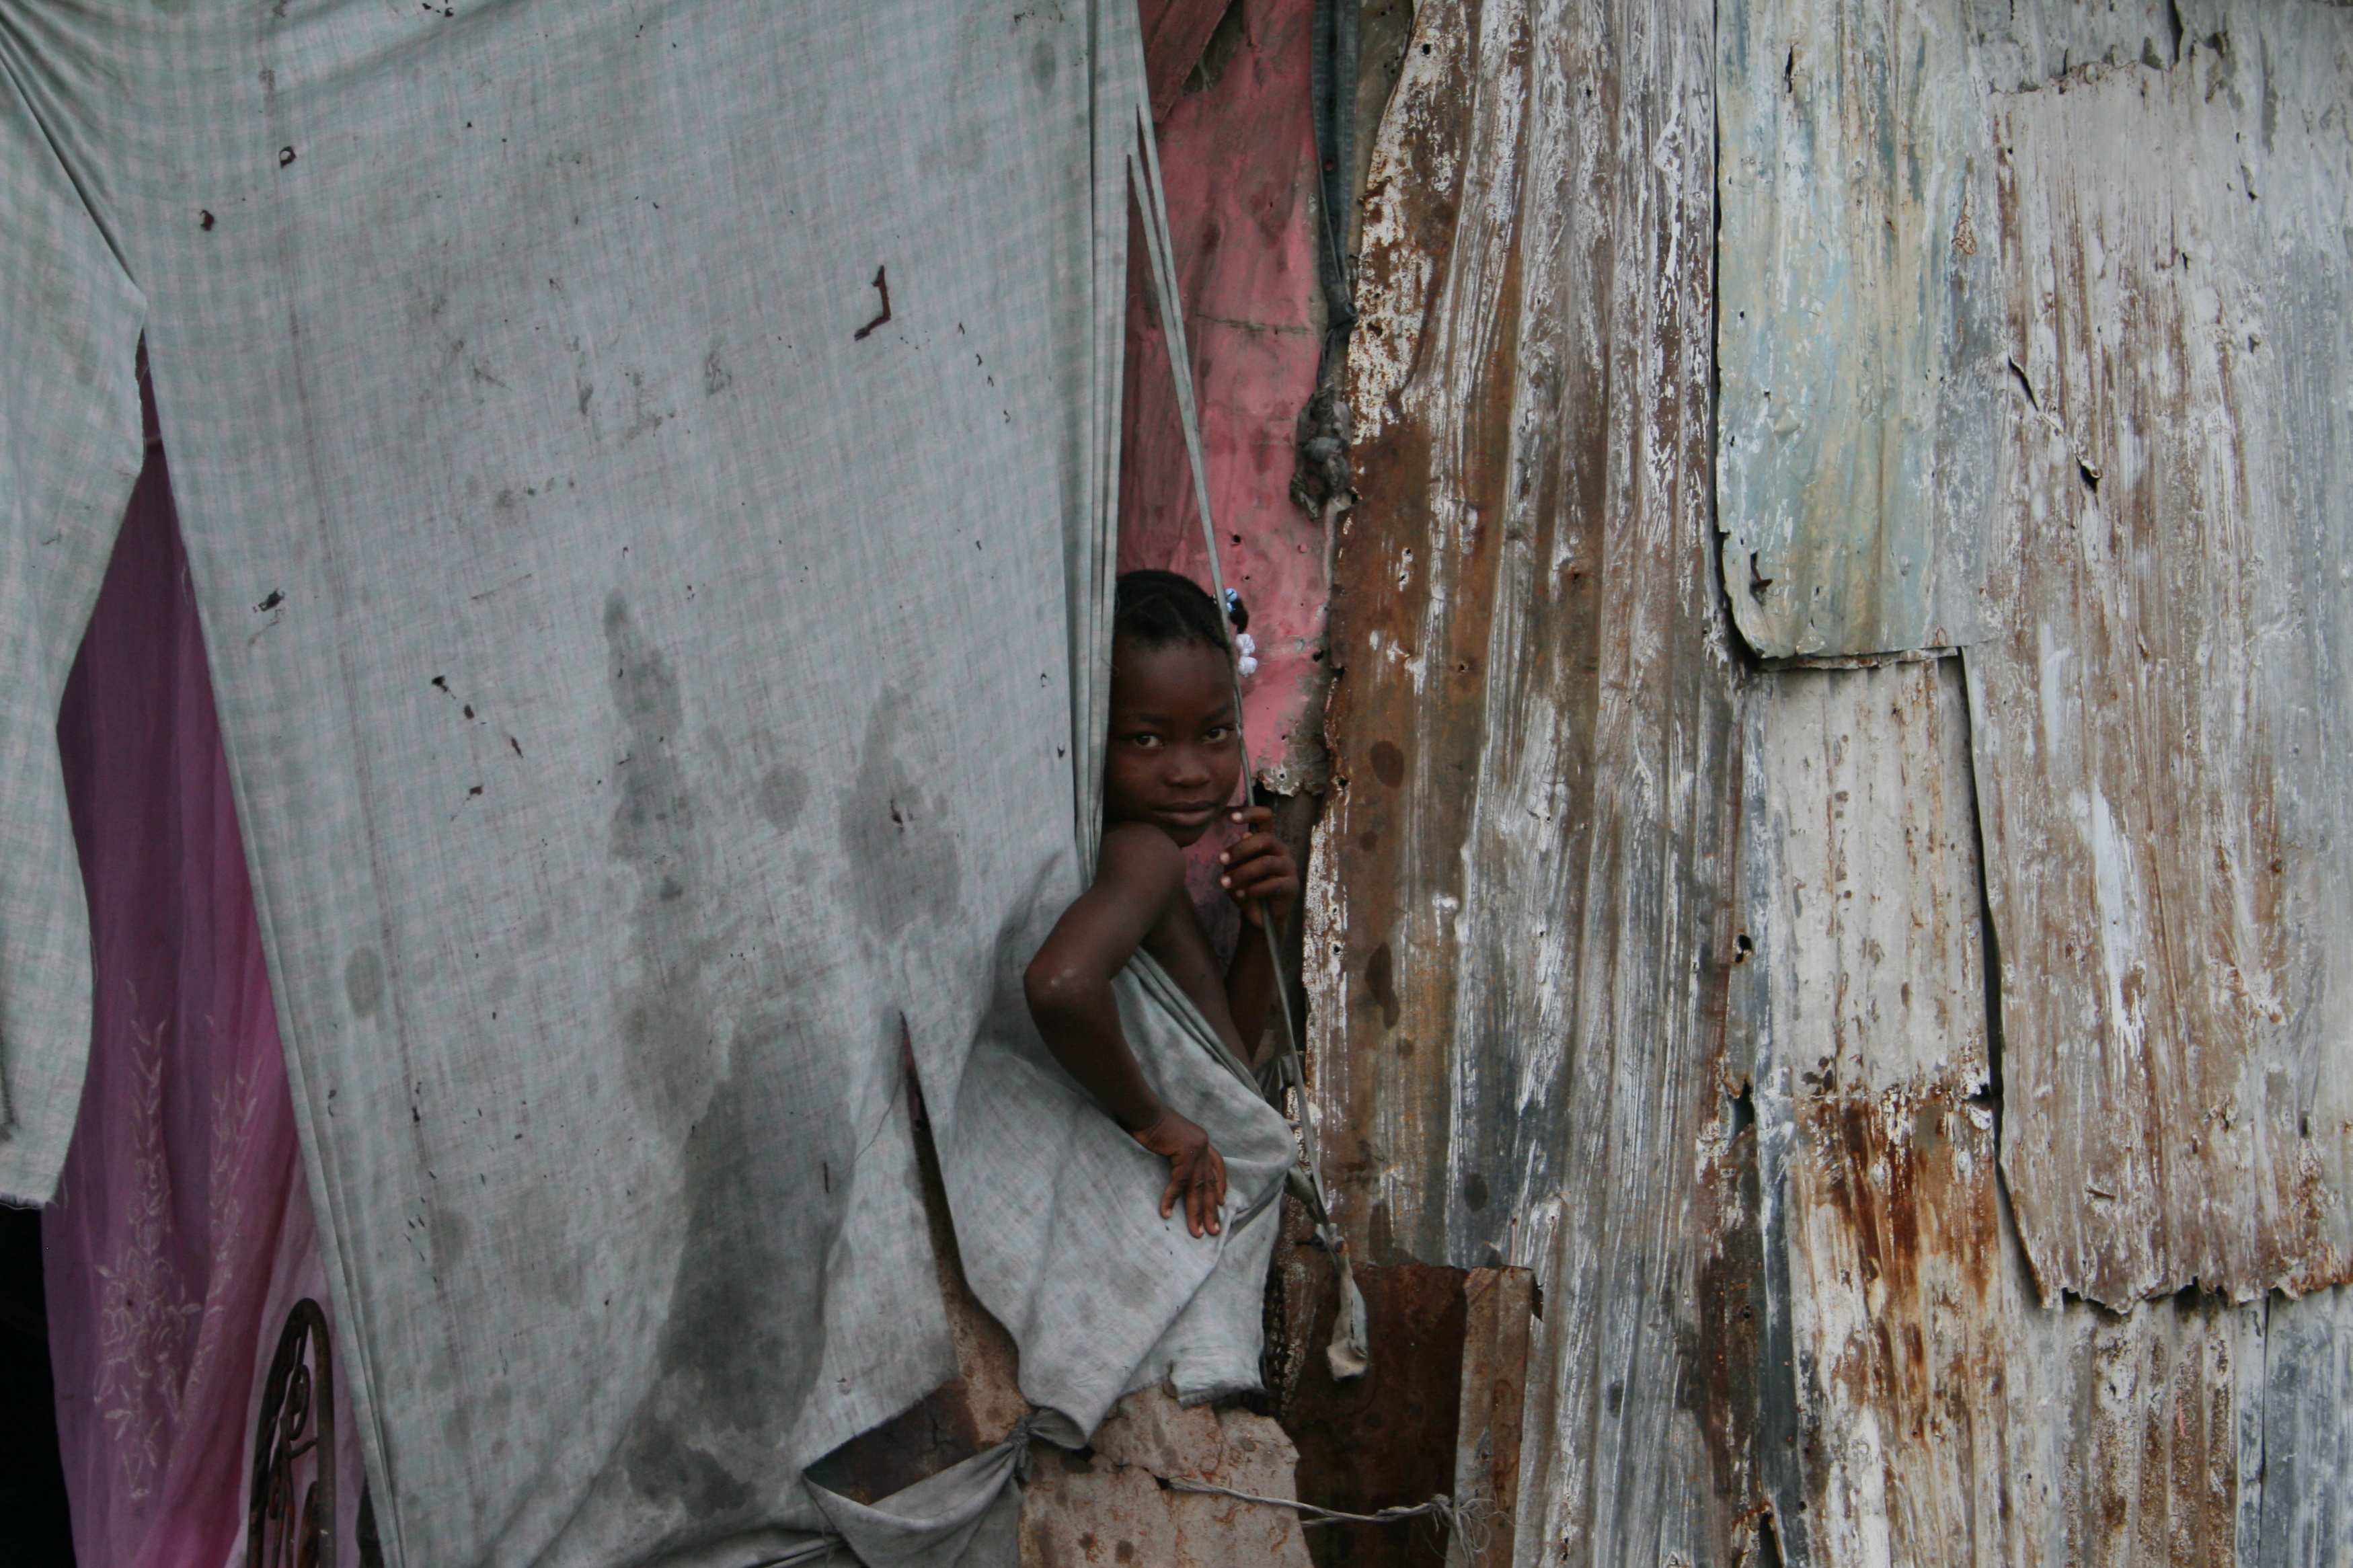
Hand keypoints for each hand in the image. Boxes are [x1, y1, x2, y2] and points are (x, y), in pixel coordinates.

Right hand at [1128, 1108, 1227, 1236]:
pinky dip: (1171, 1199)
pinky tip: (1166, 1213)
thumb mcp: (1172, 1140)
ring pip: (1197, 1187)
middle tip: (1213, 1230)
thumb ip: (1180, 1153)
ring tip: (1197, 1232)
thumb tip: (1177, 1167)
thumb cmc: (1151, 1124)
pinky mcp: (1183, 1153)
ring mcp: (1195, 1148)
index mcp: (1201, 1141)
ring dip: (1196, 1212)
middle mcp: (1202, 1145)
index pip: (1217, 1166)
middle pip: (1209, 1183)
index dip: (1220, 1185)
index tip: (1221, 1204)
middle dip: (1211, 1209)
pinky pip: (1178, 1182)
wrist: (1143, 1110)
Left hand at [1218, 806, 1297, 929]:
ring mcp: (1289, 867)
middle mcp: (1281, 850)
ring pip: (1266, 863)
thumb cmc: (1245, 888)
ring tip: (1224, 883)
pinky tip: (1240, 895)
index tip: (1230, 817)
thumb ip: (1237, 856)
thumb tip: (1244, 836)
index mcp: (1267, 841)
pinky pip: (1272, 884)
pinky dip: (1252, 889)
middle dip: (1240, 849)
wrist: (1259, 917)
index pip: (1265, 818)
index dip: (1250, 813)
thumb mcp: (1234, 870)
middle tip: (1220, 859)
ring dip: (1242, 873)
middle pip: (1264, 839)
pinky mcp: (1292, 886)